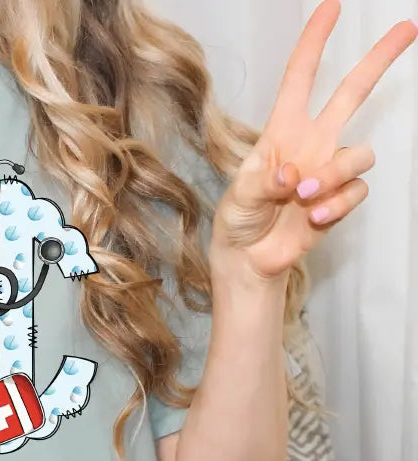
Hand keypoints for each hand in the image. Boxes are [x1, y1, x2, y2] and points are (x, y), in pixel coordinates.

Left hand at [209, 0, 416, 284]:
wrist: (250, 256)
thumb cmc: (239, 218)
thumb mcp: (240, 196)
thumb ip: (264, 183)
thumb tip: (294, 174)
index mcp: (282, 130)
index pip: (300, 79)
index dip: (314, 44)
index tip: (330, 8)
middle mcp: (312, 143)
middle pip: (353, 93)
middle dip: (379, 61)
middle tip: (408, 27)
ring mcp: (329, 169)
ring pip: (360, 153)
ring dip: (334, 175)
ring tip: (304, 196)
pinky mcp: (341, 198)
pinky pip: (356, 192)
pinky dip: (337, 205)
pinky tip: (314, 218)